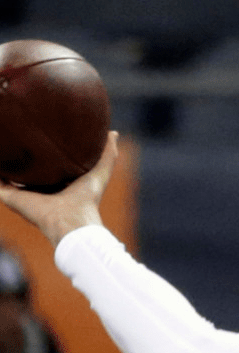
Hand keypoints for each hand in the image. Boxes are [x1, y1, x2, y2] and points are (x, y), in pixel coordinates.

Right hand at [0, 131, 118, 246]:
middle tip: (13, 131)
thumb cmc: (87, 199)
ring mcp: (23, 194)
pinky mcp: (10, 198)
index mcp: (58, 184)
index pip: (48, 165)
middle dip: (21, 154)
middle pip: (26, 169)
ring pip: (8, 173)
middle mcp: (39, 190)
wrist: (71, 220)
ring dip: (4, 161)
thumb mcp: (100, 172)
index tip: (40, 132)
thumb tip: (114, 133)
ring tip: (0, 139)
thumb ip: (107, 154)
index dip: (44, 152)